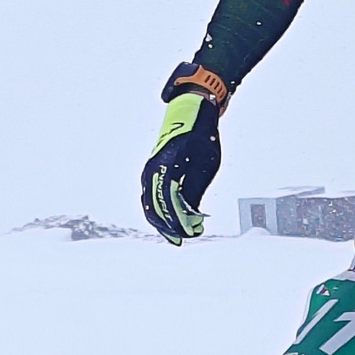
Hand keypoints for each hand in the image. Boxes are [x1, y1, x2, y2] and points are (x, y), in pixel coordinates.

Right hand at [141, 89, 221, 242]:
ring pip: (150, 206)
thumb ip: (194, 191)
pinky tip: (172, 222)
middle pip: (155, 208)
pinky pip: (150, 200)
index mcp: (167, 166)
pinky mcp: (151, 175)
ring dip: (164, 222)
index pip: (168, 202)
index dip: (178, 221)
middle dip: (170, 227)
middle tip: (186, 237)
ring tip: (180, 233)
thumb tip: (190, 216)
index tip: (190, 232)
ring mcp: (149, 173)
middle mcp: (153, 171)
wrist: (190, 117)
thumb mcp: (205, 166)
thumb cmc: (201, 139)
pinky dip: (160, 213)